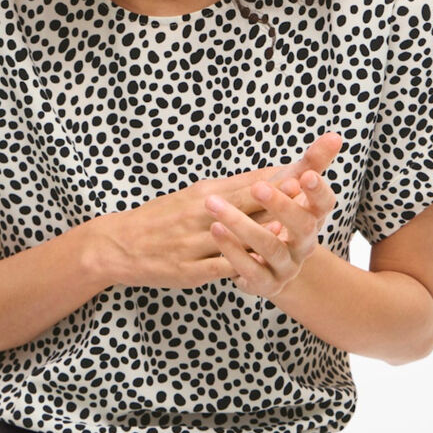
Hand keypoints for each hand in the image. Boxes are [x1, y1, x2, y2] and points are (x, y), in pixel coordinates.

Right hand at [97, 161, 306, 289]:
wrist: (119, 244)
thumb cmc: (163, 217)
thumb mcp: (195, 195)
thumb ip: (232, 189)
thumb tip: (269, 176)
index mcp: (207, 193)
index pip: (252, 181)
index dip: (284, 174)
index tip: (313, 163)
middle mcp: (203, 213)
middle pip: (249, 200)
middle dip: (281, 193)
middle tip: (312, 186)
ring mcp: (195, 242)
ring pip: (235, 235)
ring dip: (263, 230)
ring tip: (290, 228)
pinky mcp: (189, 269)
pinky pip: (218, 266)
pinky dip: (240, 264)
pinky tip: (258, 266)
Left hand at [204, 134, 341, 297]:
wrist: (269, 266)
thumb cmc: (279, 220)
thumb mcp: (290, 192)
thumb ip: (309, 165)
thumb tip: (335, 135)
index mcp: (313, 219)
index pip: (325, 205)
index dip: (318, 191)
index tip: (304, 176)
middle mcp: (305, 246)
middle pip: (302, 227)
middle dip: (282, 205)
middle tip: (258, 186)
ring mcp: (286, 267)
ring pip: (270, 247)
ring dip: (243, 226)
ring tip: (215, 207)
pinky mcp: (264, 284)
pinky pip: (249, 269)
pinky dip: (232, 250)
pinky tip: (216, 230)